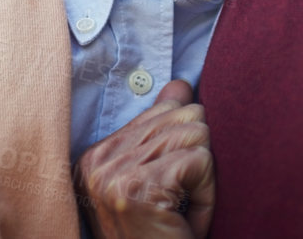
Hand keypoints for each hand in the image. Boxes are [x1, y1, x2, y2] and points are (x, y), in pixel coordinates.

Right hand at [74, 80, 214, 238]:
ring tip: (181, 213)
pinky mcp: (138, 188)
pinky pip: (200, 162)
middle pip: (184, 117)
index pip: (162, 111)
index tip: (168, 191)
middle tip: (178, 206)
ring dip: (203, 181)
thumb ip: (161, 133)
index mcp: (95, 156)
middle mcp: (97, 161)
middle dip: (197, 163)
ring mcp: (113, 174)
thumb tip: (181, 85)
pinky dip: (207, 194)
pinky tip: (186, 218)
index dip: (184, 151)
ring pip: (196, 135)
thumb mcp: (156, 183)